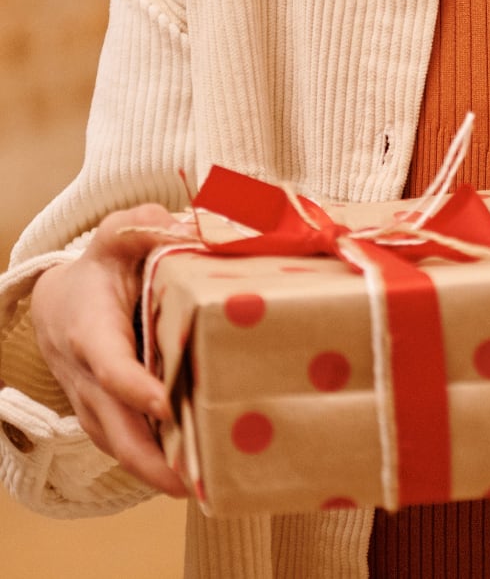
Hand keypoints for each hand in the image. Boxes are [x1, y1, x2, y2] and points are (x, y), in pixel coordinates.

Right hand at [30, 204, 191, 496]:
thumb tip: (178, 226)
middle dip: (148, 458)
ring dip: (155, 470)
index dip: (133, 386)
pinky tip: (195, 474)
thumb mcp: (118, 237)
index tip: (164, 402)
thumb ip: (140, 227)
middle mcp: (87, 374)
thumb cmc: (103, 268)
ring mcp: (94, 400)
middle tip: (190, 481)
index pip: (109, 365)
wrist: (63, 300)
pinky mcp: (107, 414)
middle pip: (112, 425)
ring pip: (119, 443)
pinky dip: (155, 462)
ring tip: (203, 488)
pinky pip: (128, 443)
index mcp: (90, 331)